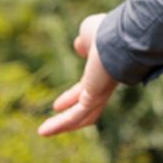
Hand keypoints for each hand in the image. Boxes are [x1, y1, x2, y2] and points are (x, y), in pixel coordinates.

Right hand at [38, 12, 119, 136]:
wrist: (119, 34)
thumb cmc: (108, 31)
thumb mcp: (91, 33)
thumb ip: (85, 42)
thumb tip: (80, 45)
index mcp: (106, 70)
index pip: (88, 88)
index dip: (73, 96)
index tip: (58, 104)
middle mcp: (106, 84)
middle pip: (88, 105)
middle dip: (70, 112)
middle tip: (54, 117)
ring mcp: (101, 93)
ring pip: (82, 116)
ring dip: (62, 124)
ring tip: (44, 131)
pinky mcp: (94, 98)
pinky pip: (76, 116)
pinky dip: (59, 124)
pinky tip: (43, 131)